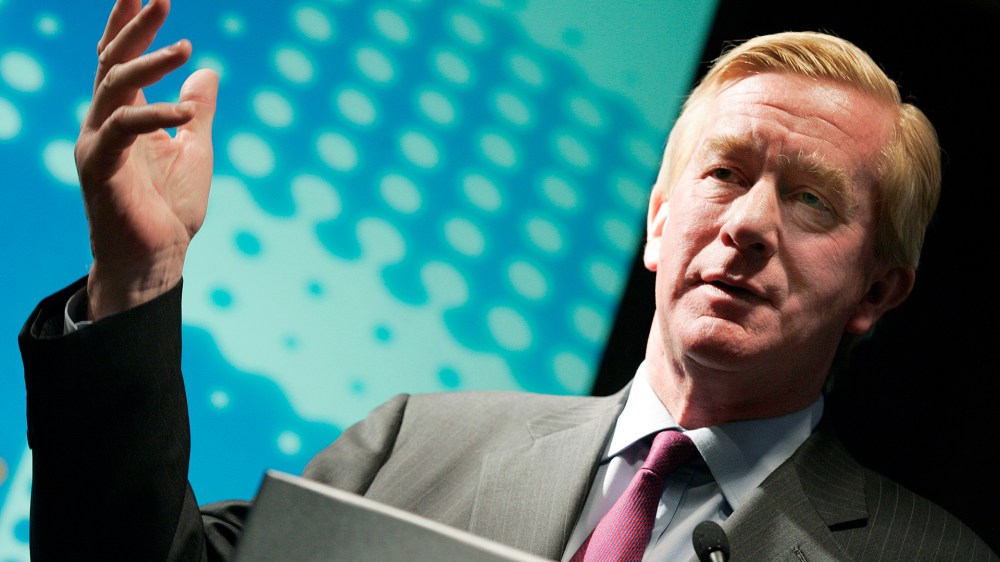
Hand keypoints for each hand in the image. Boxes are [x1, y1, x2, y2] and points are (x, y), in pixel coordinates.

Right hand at [75, 0, 217, 320]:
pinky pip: (124, 127)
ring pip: (113, 85)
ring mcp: (98, 142)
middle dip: (134, 27)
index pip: (122, 59)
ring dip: (148, 62)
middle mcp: (105, 122)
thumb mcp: (196, 149)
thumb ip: (199, 110)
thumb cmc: (172, 209)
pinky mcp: (100, 166)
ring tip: (184, 46)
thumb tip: (207, 71)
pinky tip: (186, 111)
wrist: (157, 259)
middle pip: (112, 61)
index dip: (131, 24)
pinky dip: (156, 113)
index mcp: (127, 116)